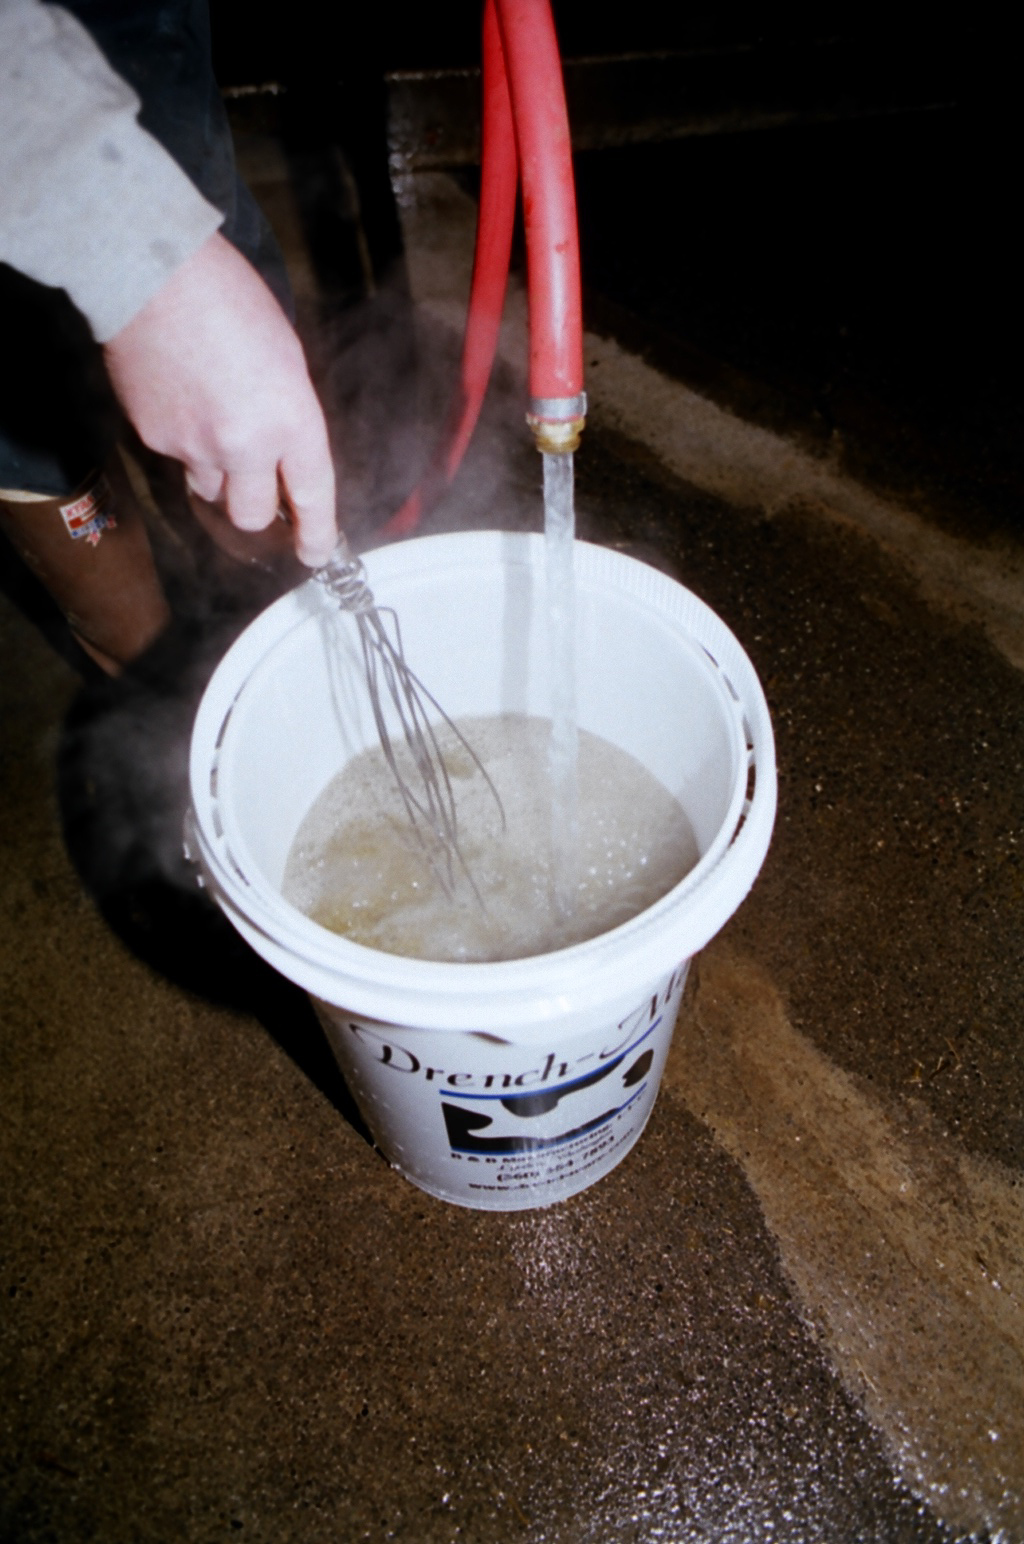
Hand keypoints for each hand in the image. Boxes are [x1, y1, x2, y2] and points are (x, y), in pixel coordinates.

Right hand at [104, 233, 336, 567]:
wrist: (152, 278)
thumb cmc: (227, 300)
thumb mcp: (286, 354)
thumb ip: (289, 410)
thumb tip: (284, 445)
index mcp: (290, 419)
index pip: (312, 494)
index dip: (317, 532)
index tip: (317, 552)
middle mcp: (245, 444)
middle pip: (251, 516)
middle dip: (256, 511)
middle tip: (254, 489)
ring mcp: (195, 446)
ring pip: (210, 490)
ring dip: (216, 474)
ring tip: (210, 422)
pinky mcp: (154, 439)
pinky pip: (176, 458)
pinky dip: (182, 441)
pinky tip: (179, 397)